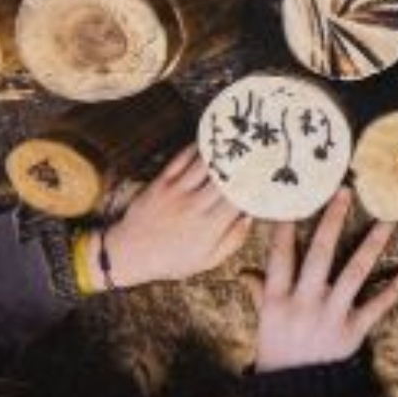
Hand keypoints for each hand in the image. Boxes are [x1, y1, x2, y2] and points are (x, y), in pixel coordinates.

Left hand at [86, 145, 251, 289]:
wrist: (128, 255)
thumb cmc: (171, 261)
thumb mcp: (206, 261)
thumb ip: (232, 240)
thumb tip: (250, 216)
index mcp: (210, 227)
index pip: (239, 199)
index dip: (256, 184)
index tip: (269, 172)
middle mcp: (194, 206)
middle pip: (225, 177)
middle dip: (245, 161)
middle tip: (261, 146)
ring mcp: (176, 192)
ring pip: (204, 164)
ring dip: (223, 150)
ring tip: (240, 135)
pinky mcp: (160, 183)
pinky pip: (181, 160)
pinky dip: (197, 148)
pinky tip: (209, 140)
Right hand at [252, 189, 397, 372]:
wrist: (295, 389)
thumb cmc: (279, 347)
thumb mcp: (264, 319)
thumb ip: (259, 291)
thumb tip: (245, 271)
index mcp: (278, 298)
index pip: (281, 255)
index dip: (286, 227)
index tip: (294, 198)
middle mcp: (304, 302)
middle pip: (320, 253)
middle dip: (333, 221)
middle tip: (346, 193)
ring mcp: (331, 315)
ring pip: (354, 272)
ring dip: (372, 245)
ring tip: (387, 222)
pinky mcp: (353, 330)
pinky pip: (378, 305)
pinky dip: (396, 287)